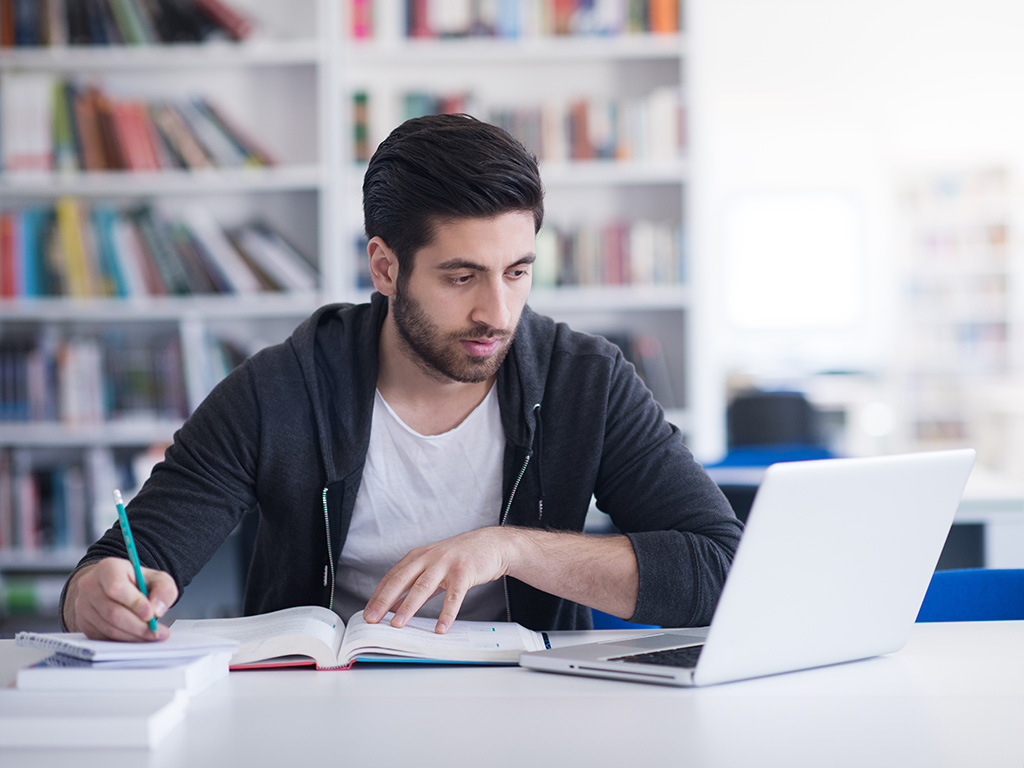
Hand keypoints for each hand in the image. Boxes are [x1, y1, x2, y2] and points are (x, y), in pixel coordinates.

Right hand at [63, 557, 177, 640]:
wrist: (115, 587)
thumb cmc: (136, 582)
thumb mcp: (157, 579)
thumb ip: (164, 590)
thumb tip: (157, 609)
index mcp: (108, 568)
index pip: (117, 587)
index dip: (135, 603)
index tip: (151, 614)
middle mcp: (90, 585)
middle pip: (113, 612)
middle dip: (138, 626)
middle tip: (156, 632)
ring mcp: (83, 605)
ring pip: (108, 627)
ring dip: (132, 635)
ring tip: (150, 635)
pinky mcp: (83, 623)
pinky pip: (103, 636)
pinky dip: (123, 640)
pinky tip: (136, 637)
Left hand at [362, 527, 513, 633]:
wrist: (491, 544)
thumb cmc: (461, 557)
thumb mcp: (434, 568)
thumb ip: (415, 586)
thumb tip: (396, 606)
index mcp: (418, 557)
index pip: (392, 577)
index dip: (378, 595)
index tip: (368, 612)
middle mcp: (429, 558)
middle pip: (401, 580)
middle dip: (384, 600)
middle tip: (372, 618)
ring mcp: (446, 564)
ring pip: (423, 586)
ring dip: (408, 607)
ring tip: (398, 624)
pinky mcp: (464, 572)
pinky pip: (453, 596)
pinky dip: (446, 613)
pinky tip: (440, 627)